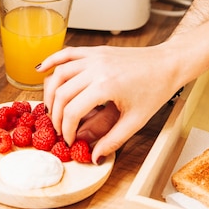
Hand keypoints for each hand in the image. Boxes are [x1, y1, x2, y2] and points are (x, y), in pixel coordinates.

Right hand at [38, 44, 181, 163]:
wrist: (168, 64)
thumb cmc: (155, 89)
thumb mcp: (136, 121)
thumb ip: (113, 140)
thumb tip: (95, 157)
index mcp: (106, 86)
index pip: (73, 111)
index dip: (67, 129)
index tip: (69, 140)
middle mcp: (96, 68)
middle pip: (61, 94)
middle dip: (57, 116)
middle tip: (59, 129)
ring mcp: (94, 57)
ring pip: (59, 74)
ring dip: (50, 92)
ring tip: (52, 109)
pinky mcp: (95, 50)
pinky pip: (67, 53)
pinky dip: (52, 61)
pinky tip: (41, 70)